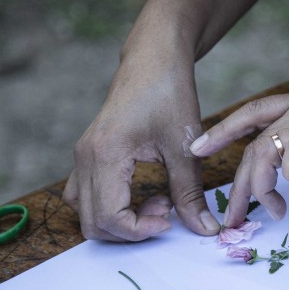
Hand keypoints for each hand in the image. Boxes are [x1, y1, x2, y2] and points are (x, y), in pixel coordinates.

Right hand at [63, 59, 221, 240]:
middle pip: (93, 223)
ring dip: (119, 220)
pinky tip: (142, 192)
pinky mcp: (89, 154)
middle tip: (166, 209)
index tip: (169, 219)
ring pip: (86, 212)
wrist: (154, 58)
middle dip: (131, 229)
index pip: (109, 218)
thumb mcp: (185, 146)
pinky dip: (111, 206)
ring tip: (157, 199)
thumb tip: (205, 230)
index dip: (140, 230)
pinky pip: (87, 195)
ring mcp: (83, 156)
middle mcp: (85, 157)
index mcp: (105, 155)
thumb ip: (191, 193)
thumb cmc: (169, 93)